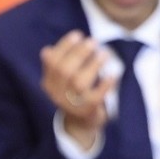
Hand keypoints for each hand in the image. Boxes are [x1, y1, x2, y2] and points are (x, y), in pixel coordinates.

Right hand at [39, 30, 113, 149]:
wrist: (80, 123)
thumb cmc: (72, 94)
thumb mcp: (60, 81)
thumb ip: (55, 67)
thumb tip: (46, 50)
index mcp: (48, 84)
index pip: (52, 62)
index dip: (64, 46)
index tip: (77, 34)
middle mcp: (56, 94)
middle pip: (65, 71)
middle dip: (80, 53)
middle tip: (93, 42)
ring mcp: (72, 104)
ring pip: (80, 82)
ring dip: (93, 65)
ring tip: (104, 54)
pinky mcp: (88, 111)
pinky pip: (97, 96)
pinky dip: (105, 84)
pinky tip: (113, 75)